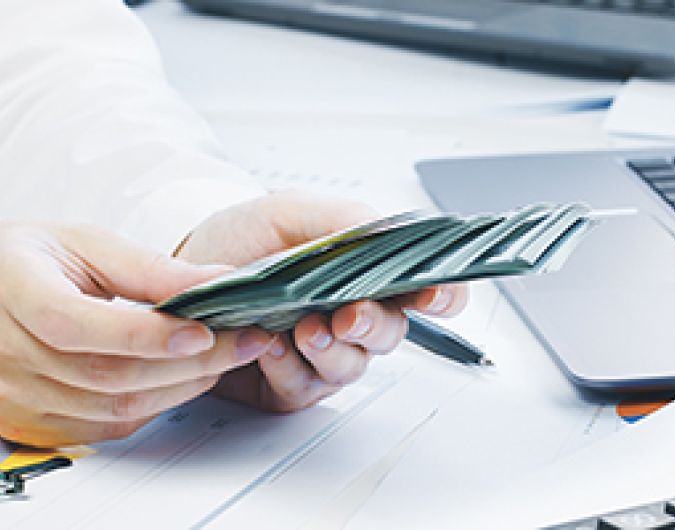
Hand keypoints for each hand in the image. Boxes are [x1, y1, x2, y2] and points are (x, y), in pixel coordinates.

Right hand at [0, 222, 254, 446]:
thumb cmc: (29, 259)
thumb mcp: (84, 243)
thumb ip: (148, 267)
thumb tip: (215, 279)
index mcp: (15, 292)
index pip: (77, 326)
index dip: (146, 335)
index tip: (205, 331)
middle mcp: (7, 353)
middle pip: (107, 375)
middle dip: (191, 363)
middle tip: (246, 341)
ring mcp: (18, 395)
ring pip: (114, 408)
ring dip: (182, 387)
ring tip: (226, 358)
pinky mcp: (34, 420)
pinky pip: (105, 427)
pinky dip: (156, 405)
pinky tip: (185, 379)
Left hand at [178, 191, 468, 412]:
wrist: (186, 269)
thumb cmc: (242, 238)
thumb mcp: (290, 212)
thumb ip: (343, 219)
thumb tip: (387, 232)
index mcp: (364, 275)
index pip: (423, 291)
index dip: (441, 295)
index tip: (433, 294)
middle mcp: (352, 318)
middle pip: (391, 334)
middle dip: (373, 326)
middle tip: (349, 316)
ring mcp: (323, 354)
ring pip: (351, 366)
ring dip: (330, 350)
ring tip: (303, 329)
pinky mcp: (290, 383)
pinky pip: (304, 387)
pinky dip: (288, 368)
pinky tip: (269, 345)